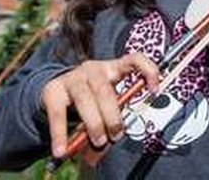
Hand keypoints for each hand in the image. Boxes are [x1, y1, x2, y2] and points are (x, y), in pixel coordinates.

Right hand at [41, 53, 159, 157]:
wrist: (56, 91)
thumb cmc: (90, 98)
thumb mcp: (105, 103)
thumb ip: (113, 116)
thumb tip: (113, 140)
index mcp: (112, 68)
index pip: (134, 59)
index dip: (148, 71)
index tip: (155, 90)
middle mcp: (93, 69)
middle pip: (105, 90)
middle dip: (112, 116)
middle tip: (116, 134)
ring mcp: (72, 78)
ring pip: (85, 99)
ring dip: (93, 124)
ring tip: (98, 141)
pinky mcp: (52, 90)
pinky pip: (58, 113)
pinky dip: (60, 134)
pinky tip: (62, 149)